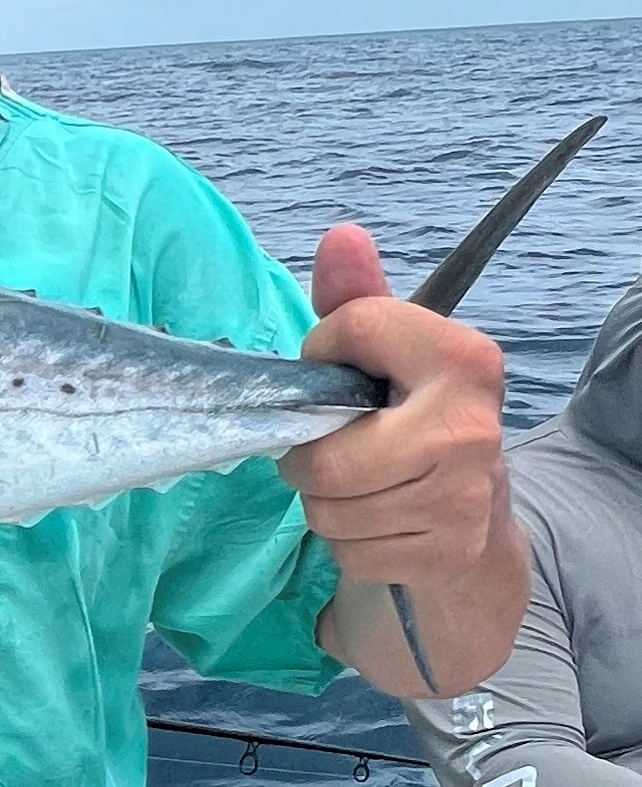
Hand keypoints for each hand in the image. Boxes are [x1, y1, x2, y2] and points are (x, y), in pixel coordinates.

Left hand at [279, 225, 511, 583]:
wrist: (478, 510)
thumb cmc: (412, 414)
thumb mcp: (388, 350)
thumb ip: (358, 298)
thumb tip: (341, 237)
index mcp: (463, 359)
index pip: (348, 333)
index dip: (322, 353)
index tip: (340, 371)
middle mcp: (471, 427)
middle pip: (324, 458)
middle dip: (308, 458)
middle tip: (333, 448)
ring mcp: (463, 496)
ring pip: (328, 509)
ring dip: (325, 502)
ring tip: (357, 483)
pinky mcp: (447, 550)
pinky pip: (348, 550)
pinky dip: (347, 540)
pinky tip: (377, 520)